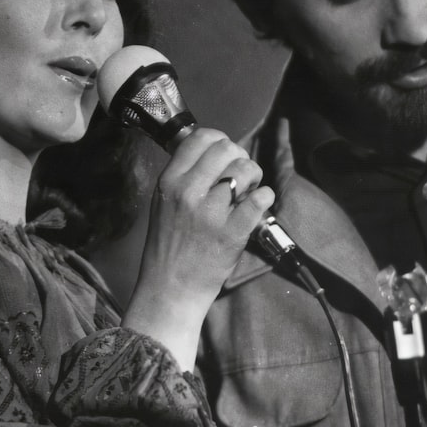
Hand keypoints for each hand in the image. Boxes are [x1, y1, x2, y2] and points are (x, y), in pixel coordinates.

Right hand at [122, 128, 273, 368]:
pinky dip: (264, 197)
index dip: (219, 140)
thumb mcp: (163, 203)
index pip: (200, 138)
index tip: (224, 154)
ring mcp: (211, 213)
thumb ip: (184, 175)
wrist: (171, 289)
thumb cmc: (169, 246)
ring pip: (245, 169)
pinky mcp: (232, 233)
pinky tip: (258, 204)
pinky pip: (259, 198)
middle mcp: (188, 192)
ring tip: (249, 190)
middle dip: (239, 157)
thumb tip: (213, 150)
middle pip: (226, 149)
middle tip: (241, 175)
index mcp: (169, 182)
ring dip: (254, 176)